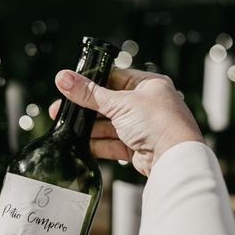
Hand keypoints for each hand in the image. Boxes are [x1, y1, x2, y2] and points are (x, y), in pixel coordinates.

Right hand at [49, 67, 202, 175]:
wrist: (174, 158)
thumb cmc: (157, 122)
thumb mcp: (119, 103)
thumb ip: (89, 93)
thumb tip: (63, 77)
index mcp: (147, 85)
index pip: (113, 78)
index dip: (90, 82)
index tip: (69, 86)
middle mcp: (145, 104)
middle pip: (107, 104)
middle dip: (84, 109)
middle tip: (60, 111)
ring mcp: (141, 127)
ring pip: (108, 125)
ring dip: (88, 128)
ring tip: (65, 129)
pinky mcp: (137, 147)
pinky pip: (112, 144)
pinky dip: (97, 145)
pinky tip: (80, 145)